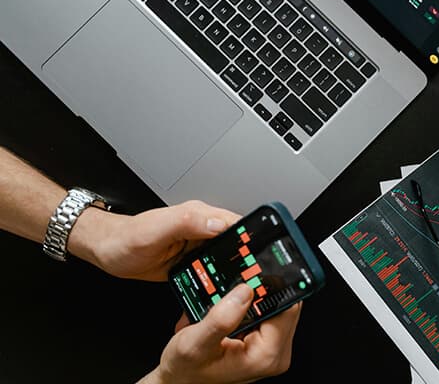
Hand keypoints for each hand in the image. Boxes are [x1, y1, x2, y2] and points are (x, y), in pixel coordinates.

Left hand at [69, 200, 239, 280]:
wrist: (108, 250)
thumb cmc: (126, 239)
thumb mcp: (156, 230)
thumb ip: (187, 223)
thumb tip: (219, 223)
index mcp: (201, 216)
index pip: (237, 223)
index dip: (253, 237)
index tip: (262, 253)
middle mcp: (204, 229)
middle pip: (238, 243)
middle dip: (249, 258)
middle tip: (254, 277)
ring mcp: (199, 246)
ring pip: (229, 258)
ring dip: (236, 271)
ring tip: (241, 287)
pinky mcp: (194, 261)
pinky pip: (214, 270)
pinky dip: (220, 280)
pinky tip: (222, 291)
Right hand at [139, 284, 301, 383]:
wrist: (180, 380)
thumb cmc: (186, 370)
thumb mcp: (194, 343)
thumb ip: (220, 319)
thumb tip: (245, 292)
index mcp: (266, 355)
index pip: (288, 306)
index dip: (272, 286)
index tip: (252, 276)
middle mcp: (275, 354)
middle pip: (284, 304)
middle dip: (260, 293)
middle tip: (233, 292)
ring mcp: (272, 349)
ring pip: (276, 306)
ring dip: (254, 299)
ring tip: (228, 303)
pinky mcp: (266, 344)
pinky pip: (268, 314)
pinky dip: (251, 307)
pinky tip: (231, 310)